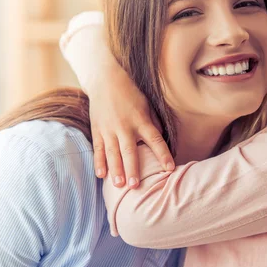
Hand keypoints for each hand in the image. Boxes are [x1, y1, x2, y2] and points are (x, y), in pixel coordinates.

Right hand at [87, 63, 174, 188]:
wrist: (105, 80)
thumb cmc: (131, 94)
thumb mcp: (147, 105)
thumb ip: (154, 123)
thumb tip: (161, 139)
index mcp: (141, 120)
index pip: (155, 140)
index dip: (163, 155)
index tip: (169, 169)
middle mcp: (125, 126)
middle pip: (130, 151)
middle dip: (133, 169)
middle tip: (135, 186)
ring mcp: (109, 129)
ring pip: (112, 152)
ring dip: (116, 169)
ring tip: (119, 185)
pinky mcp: (97, 130)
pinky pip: (98, 148)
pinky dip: (99, 162)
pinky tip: (101, 175)